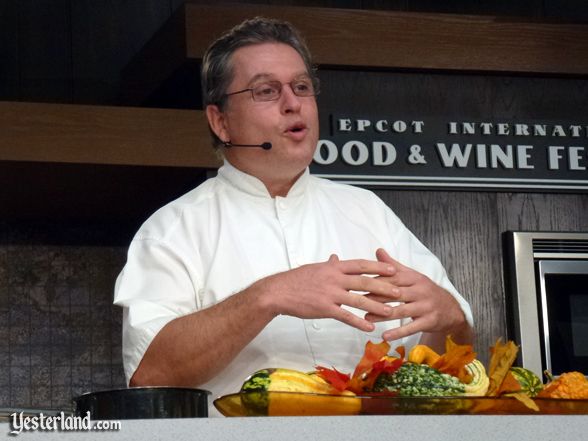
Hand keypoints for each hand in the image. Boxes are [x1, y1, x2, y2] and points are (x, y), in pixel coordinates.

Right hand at [255, 254, 398, 331]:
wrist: (278, 292)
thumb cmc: (296, 280)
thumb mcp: (315, 268)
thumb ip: (329, 265)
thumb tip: (337, 257)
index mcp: (334, 267)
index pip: (360, 265)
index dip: (378, 267)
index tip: (393, 269)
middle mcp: (334, 278)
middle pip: (364, 281)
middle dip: (384, 286)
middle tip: (400, 291)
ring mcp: (330, 293)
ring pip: (359, 299)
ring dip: (377, 306)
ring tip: (392, 311)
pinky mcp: (324, 308)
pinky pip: (345, 316)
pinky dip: (359, 322)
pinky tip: (370, 327)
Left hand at [364, 248, 468, 342]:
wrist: (451, 309)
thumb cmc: (425, 291)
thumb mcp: (412, 276)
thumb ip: (393, 265)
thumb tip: (378, 250)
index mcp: (414, 278)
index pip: (393, 278)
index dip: (376, 281)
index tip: (359, 284)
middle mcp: (421, 290)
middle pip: (395, 293)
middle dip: (376, 297)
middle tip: (358, 301)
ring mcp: (426, 306)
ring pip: (401, 311)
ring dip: (383, 316)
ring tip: (366, 318)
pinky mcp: (430, 321)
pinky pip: (411, 328)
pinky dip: (397, 333)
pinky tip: (384, 337)